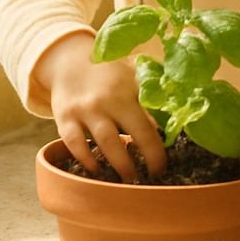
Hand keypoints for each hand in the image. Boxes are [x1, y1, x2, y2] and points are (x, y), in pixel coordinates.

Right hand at [34, 30, 166, 182]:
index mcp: (128, 90)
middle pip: (130, 134)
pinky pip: (74, 143)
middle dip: (144, 159)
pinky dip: (86, 158)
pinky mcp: (64, 117)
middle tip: (151, 176)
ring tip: (129, 178)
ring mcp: (85, 109)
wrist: (70, 62)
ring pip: (105, 142)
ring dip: (119, 164)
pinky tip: (96, 168)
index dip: (157, 148)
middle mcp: (107, 100)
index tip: (163, 165)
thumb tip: (175, 119)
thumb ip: (151, 96)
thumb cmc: (109, 74)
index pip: (149, 123)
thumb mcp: (133, 77)